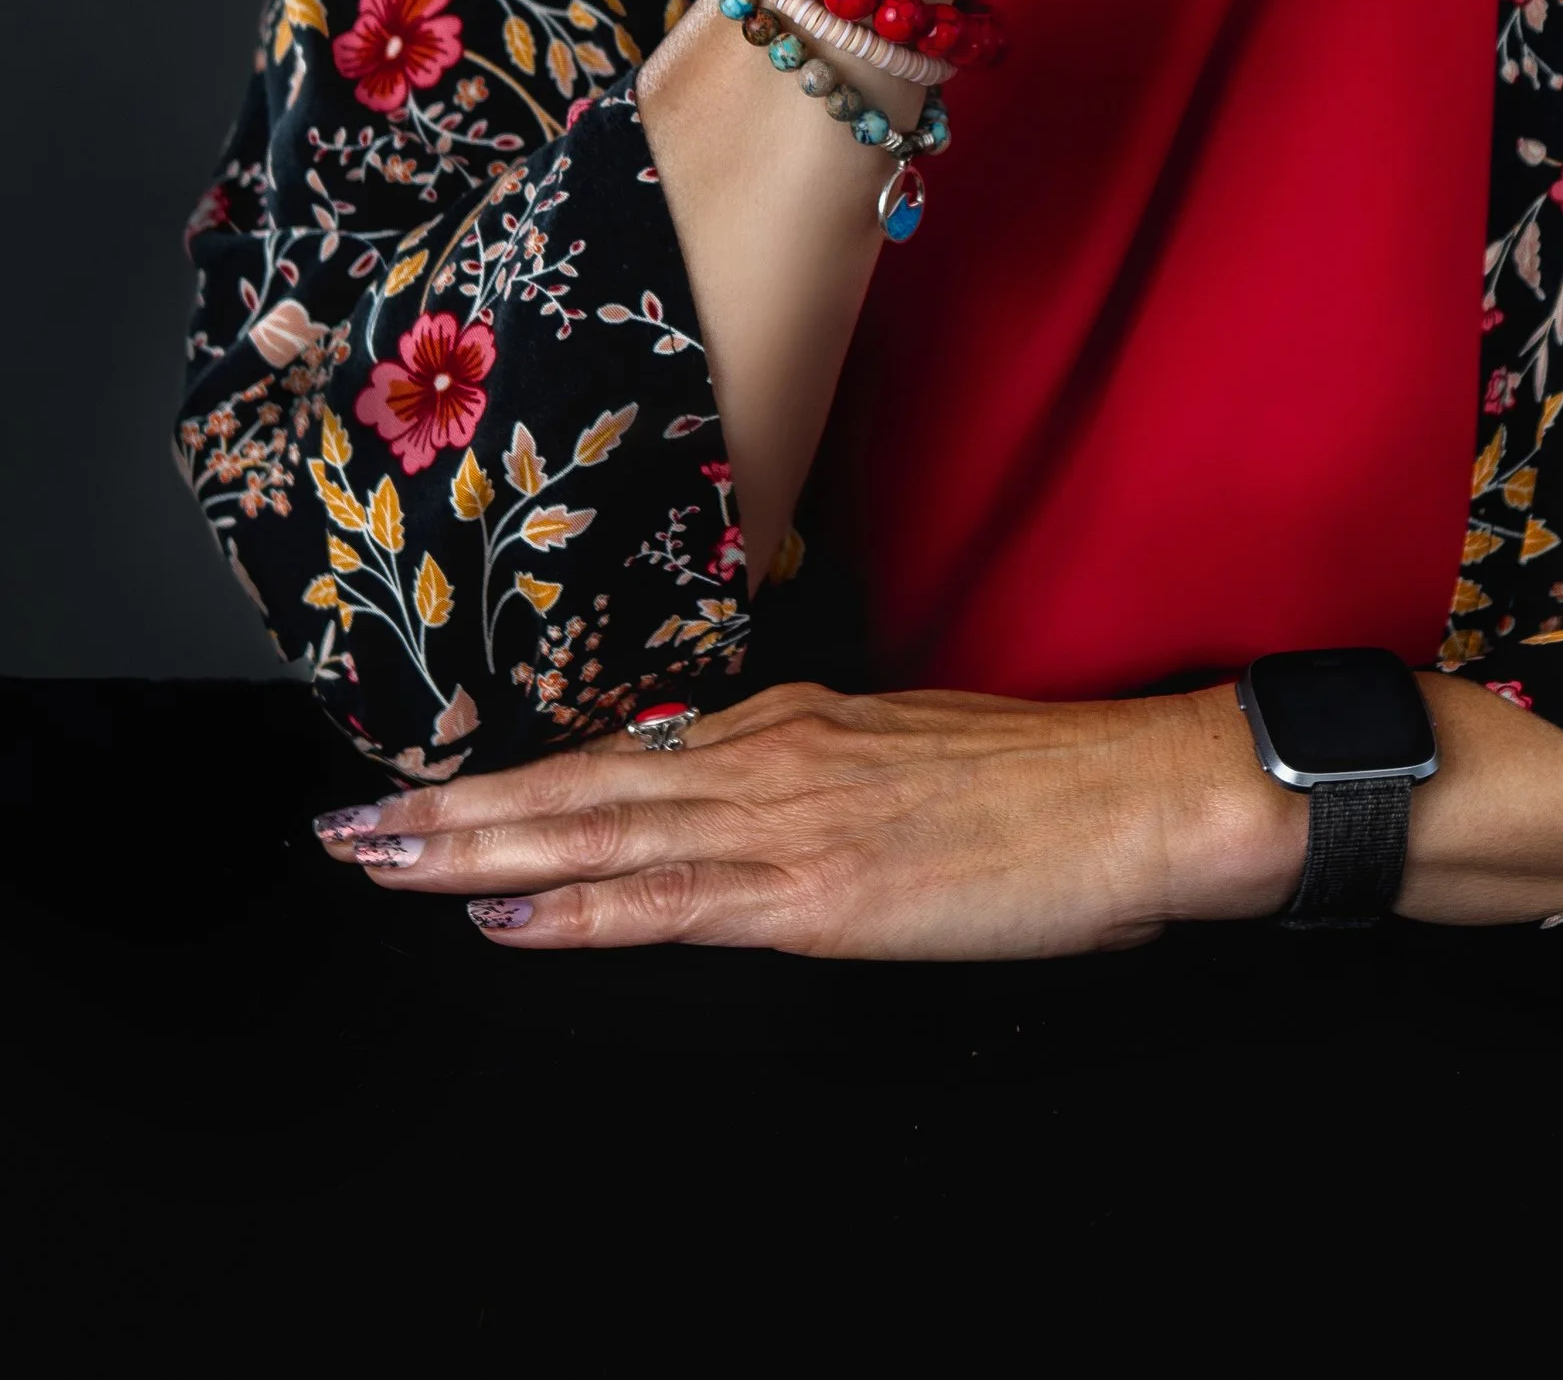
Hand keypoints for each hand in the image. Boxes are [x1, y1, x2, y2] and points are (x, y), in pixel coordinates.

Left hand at [311, 679, 1302, 957]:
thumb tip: (737, 794)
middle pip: (581, 782)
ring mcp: (789, 818)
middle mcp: (770, 753)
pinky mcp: (820, 891)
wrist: (1140, 795)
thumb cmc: (1045, 786)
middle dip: (454, 808)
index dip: (515, 772)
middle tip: (345, 824)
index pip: (621, 750)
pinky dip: (579, 908)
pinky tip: (508, 917)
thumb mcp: (906, 751)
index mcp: (791, 723)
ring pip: (600, 831)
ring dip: (479, 848)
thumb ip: (811, 772)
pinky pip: (673, 901)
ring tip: (381, 858)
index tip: (423, 788)